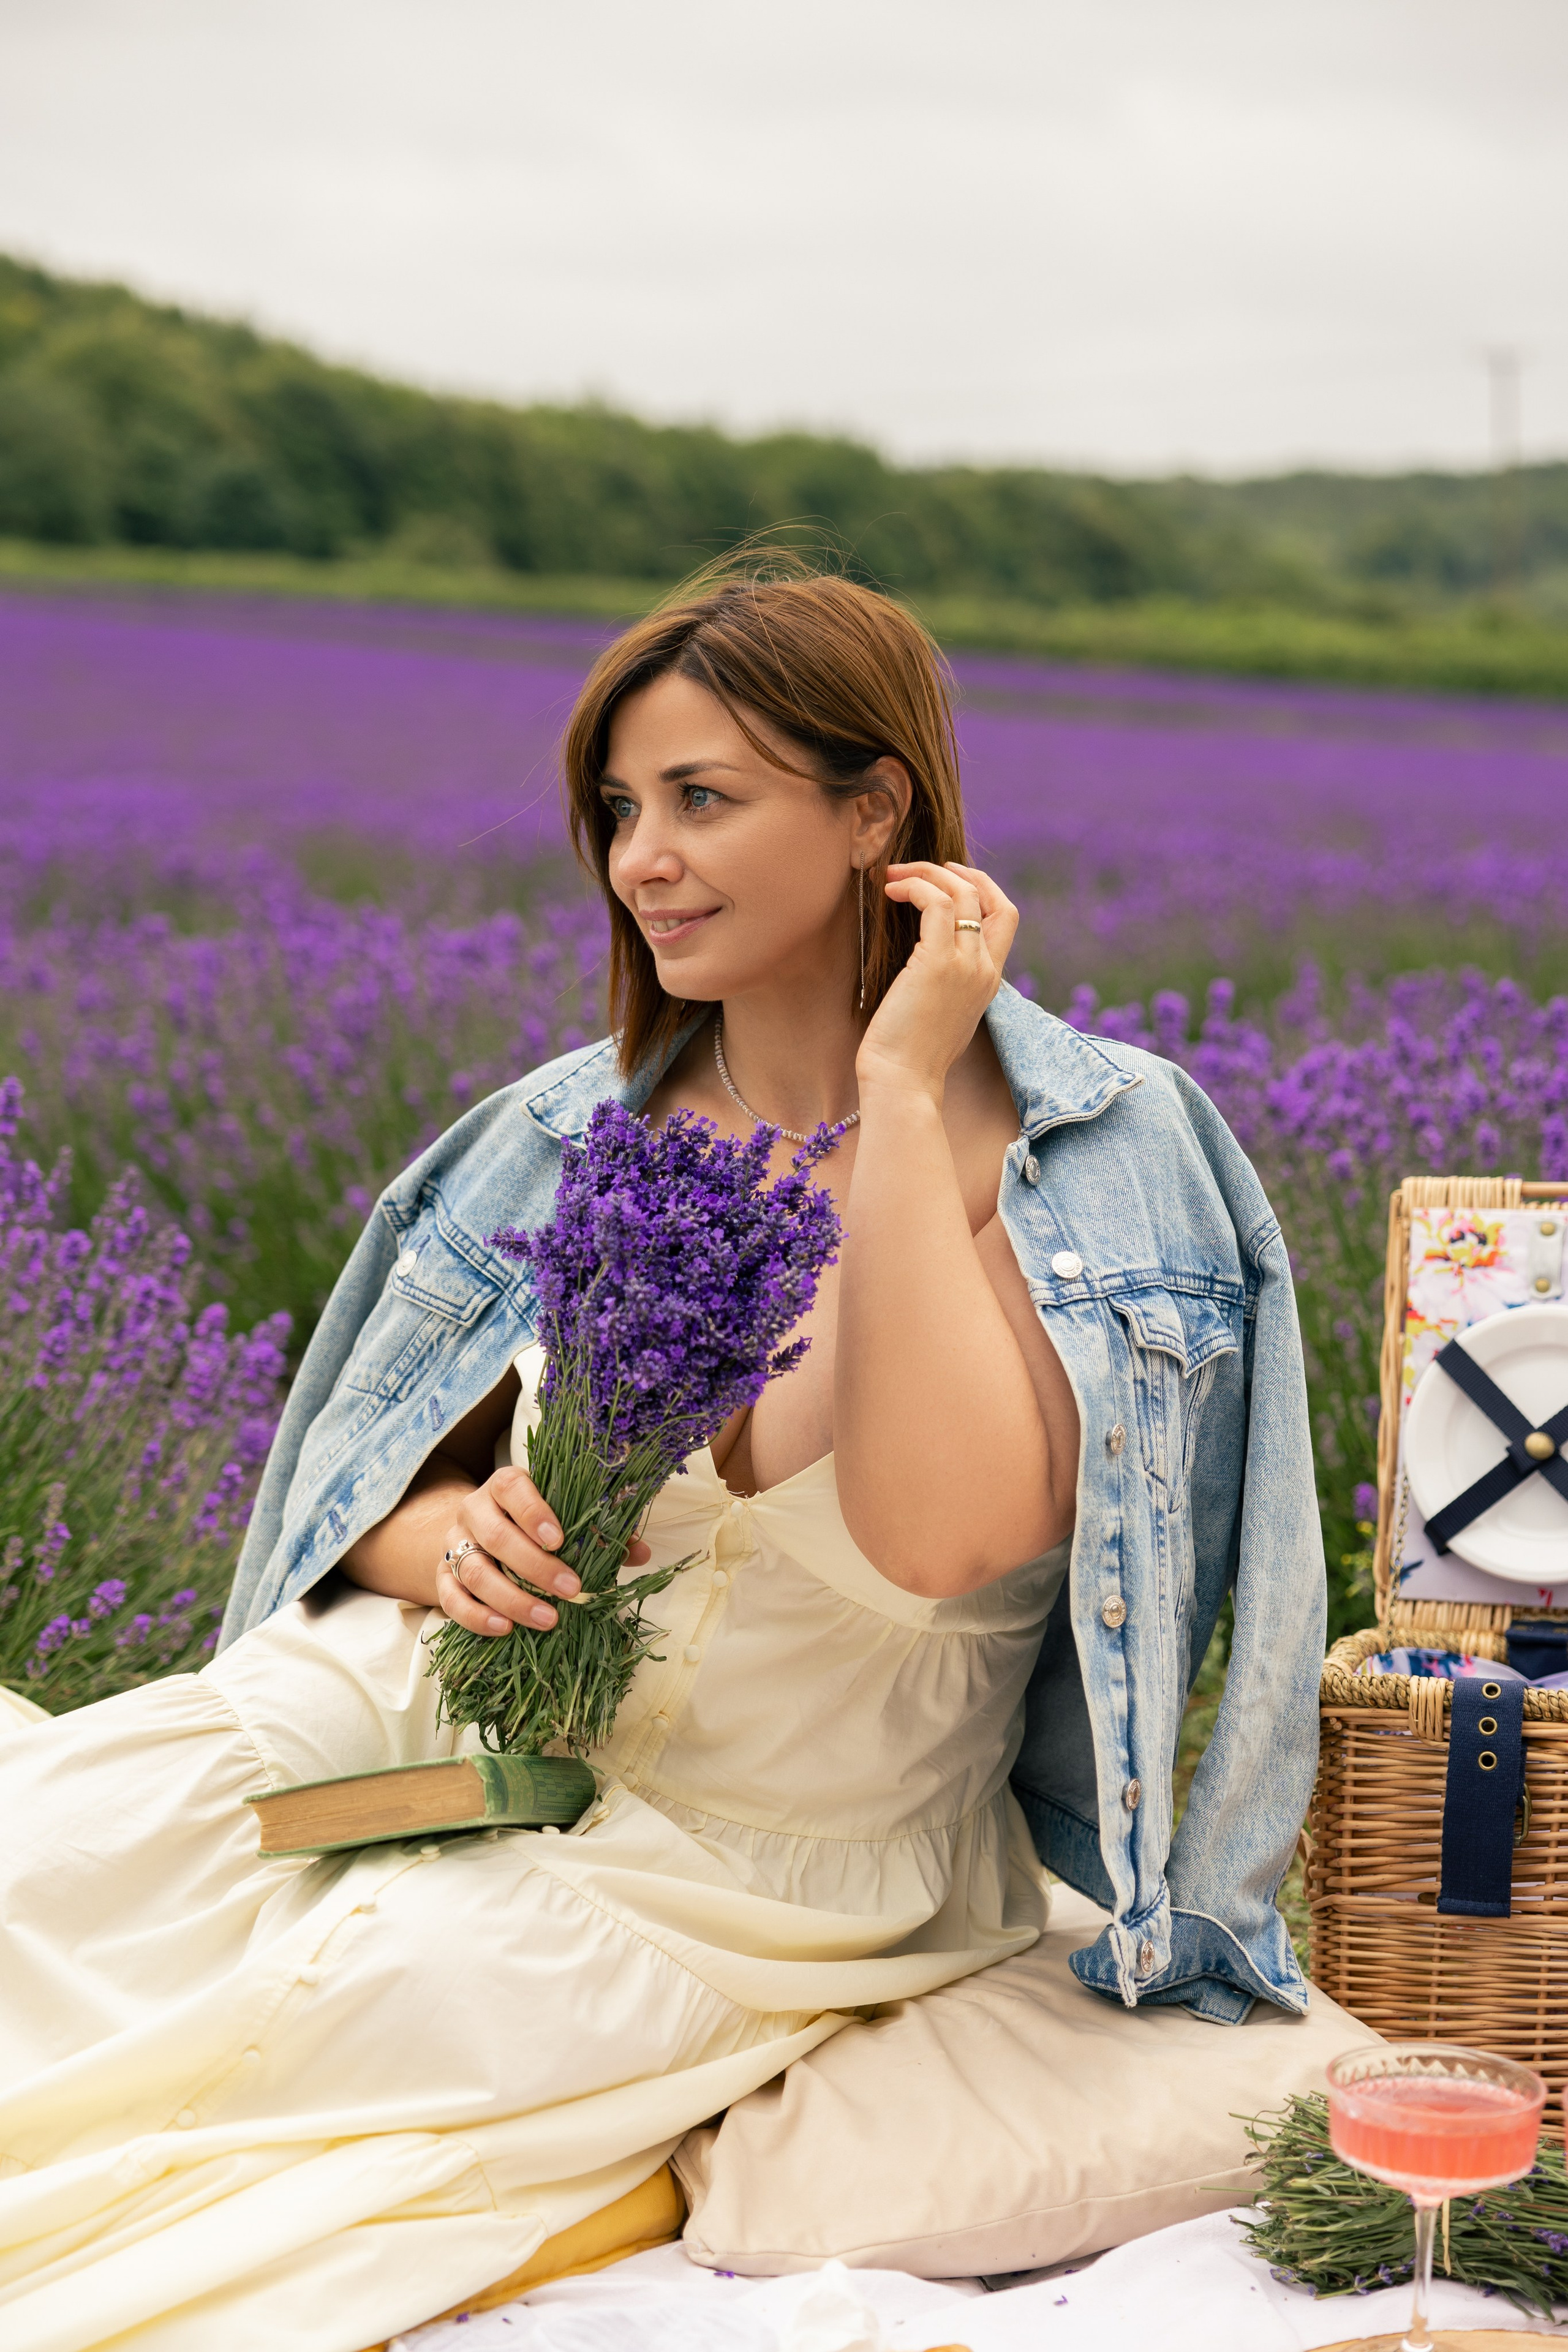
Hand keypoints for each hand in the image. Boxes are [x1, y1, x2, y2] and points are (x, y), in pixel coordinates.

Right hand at [437, 1466, 650, 1638]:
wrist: (477, 1534)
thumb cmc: (533, 1526)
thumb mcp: (563, 1519)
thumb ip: (599, 1533)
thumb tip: (640, 1553)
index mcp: (505, 1486)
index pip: (513, 1488)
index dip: (534, 1512)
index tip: (559, 1540)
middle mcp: (474, 1510)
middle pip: (496, 1536)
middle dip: (535, 1566)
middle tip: (571, 1591)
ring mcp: (455, 1544)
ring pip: (474, 1571)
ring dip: (511, 1598)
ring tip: (547, 1620)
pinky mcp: (442, 1576)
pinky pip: (451, 1599)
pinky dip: (476, 1616)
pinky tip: (505, 1629)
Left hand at [857, 861, 1016, 1105]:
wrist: (904, 1082)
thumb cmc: (909, 1056)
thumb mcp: (940, 1013)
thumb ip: (944, 984)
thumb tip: (921, 961)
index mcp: (989, 981)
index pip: (1005, 919)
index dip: (982, 888)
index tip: (949, 879)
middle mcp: (984, 969)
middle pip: (992, 898)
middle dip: (958, 872)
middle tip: (917, 869)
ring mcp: (966, 965)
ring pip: (963, 892)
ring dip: (927, 873)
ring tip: (893, 876)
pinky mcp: (937, 963)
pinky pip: (935, 903)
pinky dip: (913, 886)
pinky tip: (889, 891)